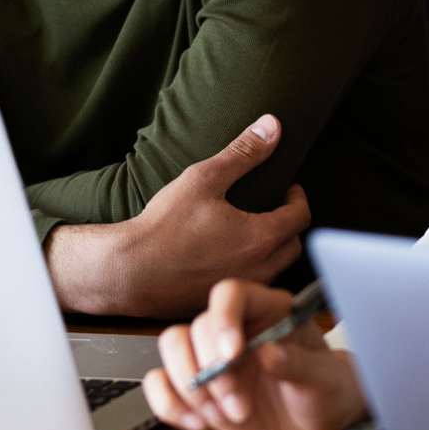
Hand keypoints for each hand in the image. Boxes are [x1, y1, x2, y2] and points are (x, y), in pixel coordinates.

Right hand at [46, 114, 309, 317]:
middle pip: (293, 246)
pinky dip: (252, 271)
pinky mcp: (222, 304)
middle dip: (290, 224)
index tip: (288, 188)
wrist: (127, 272)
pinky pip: (251, 287)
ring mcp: (240, 291)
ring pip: (276, 270)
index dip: (297, 198)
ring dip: (274, 250)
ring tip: (255, 231)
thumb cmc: (164, 225)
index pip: (301, 216)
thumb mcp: (204, 179)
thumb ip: (243, 153)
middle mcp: (260, 270)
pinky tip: (229, 257)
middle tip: (274, 208)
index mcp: (261, 238)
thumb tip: (273, 125)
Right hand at [144, 278, 368, 429]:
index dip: (223, 318)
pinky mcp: (197, 386)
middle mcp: (233, 327)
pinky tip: (198, 424)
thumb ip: (298, 366)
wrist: (316, 419)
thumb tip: (268, 354)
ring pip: (174, 349)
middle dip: (212, 371)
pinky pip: (160, 384)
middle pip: (196, 327)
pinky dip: (169, 405)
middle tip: (239, 404)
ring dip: (191, 388)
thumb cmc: (324, 388)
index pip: (231, 293)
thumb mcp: (323, 380)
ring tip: (226, 416)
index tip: (231, 354)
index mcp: (267, 310)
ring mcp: (211, 356)